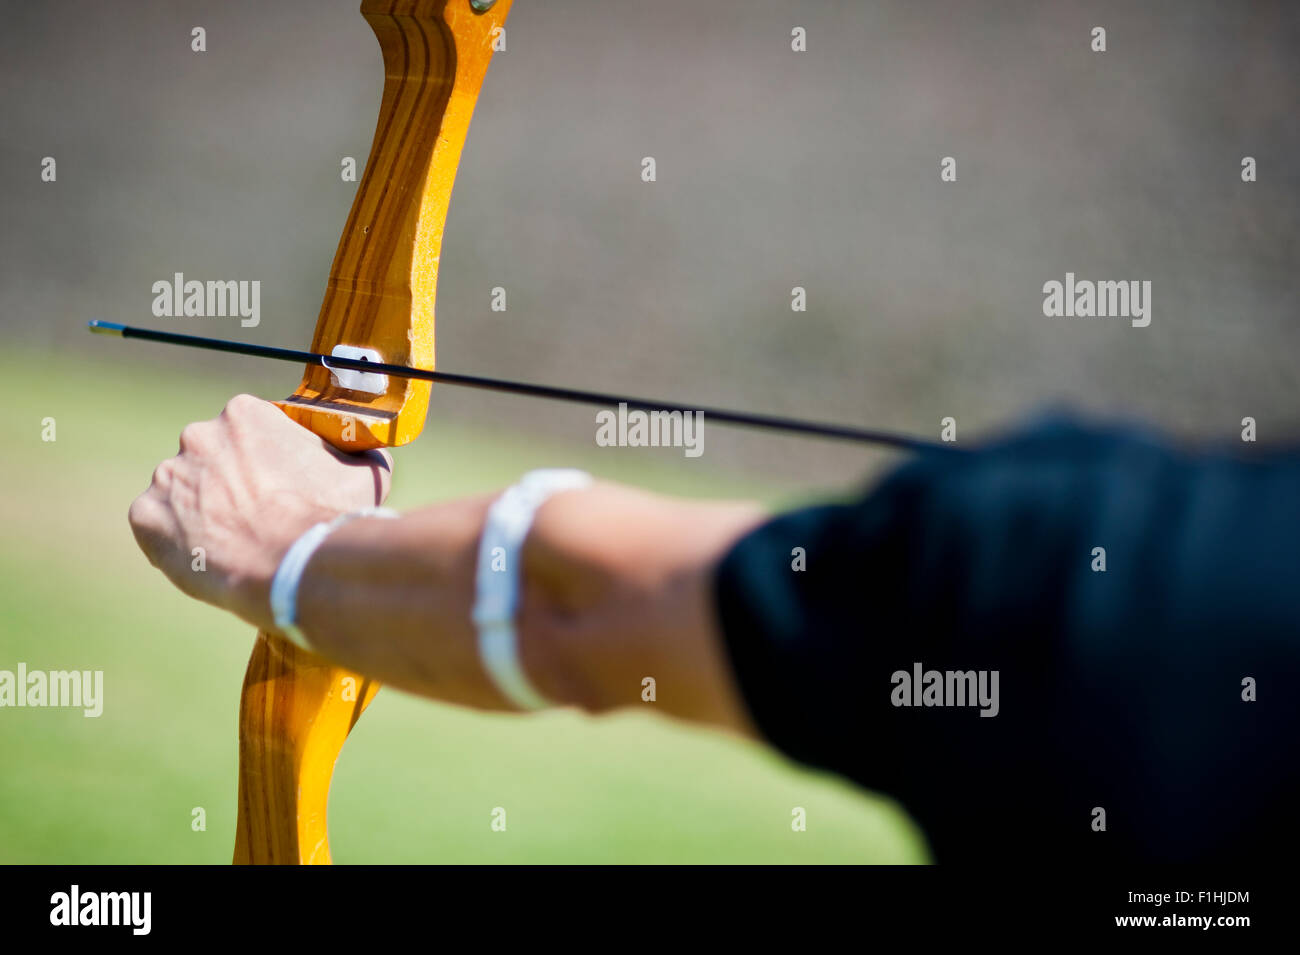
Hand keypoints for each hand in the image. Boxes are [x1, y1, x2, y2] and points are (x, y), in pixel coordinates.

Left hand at [128, 394, 392, 630]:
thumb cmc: (327, 516)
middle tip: (256, 516)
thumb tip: (368, 452)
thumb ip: (357, 453)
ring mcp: (167, 475)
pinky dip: (177, 541)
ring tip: (235, 544)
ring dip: (202, 511)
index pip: (248, 431)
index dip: (265, 461)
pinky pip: (157, 526)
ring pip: (183, 492)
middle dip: (228, 482)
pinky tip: (208, 557)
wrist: (292, 566)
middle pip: (210, 457)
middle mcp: (198, 434)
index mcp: (244, 414)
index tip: (279, 487)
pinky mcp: (145, 516)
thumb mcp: (364, 473)